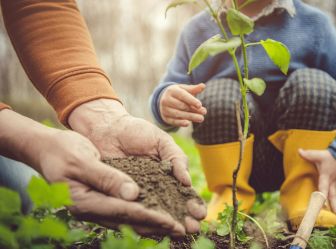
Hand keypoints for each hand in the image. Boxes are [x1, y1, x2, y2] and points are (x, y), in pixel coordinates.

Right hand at [0, 109, 184, 235]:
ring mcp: (95, 207)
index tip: (173, 222)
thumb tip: (133, 195)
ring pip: (129, 219)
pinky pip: (125, 212)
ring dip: (153, 224)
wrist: (47, 150)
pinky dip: (143, 214)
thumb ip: (107, 177)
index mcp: (84, 202)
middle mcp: (91, 209)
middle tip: (182, 231)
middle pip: (130, 221)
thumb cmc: (62, 151)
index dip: (150, 217)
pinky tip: (157, 216)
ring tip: (175, 228)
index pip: (124, 212)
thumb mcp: (82, 160)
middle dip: (157, 226)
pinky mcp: (100, 201)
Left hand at [68, 99, 205, 233]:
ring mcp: (137, 194)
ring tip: (176, 232)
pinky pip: (131, 209)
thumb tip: (187, 182)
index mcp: (168, 175)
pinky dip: (140, 219)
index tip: (200, 213)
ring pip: (153, 213)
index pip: (183, 194)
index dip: (192, 204)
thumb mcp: (161, 141)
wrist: (107, 128)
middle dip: (183, 219)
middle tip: (191, 228)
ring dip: (165, 223)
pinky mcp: (119, 197)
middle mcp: (154, 188)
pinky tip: (150, 226)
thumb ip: (176, 158)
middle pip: (171, 208)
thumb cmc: (136, 132)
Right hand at [160, 83, 206, 126]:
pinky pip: (173, 121)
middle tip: (204, 112)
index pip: (182, 95)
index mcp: (172, 90)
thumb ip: (194, 89)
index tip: (200, 105)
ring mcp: (165, 109)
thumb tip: (203, 86)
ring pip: (178, 114)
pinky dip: (180, 123)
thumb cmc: (178, 94)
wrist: (165, 100)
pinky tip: (188, 123)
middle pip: (181, 106)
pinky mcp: (165, 118)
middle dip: (193, 109)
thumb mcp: (185, 89)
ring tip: (201, 118)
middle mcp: (166, 100)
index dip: (191, 100)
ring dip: (190, 117)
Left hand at [299, 149, 335, 217]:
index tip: (323, 204)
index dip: (323, 195)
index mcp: (326, 176)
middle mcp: (333, 181)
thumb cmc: (330, 156)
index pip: (324, 186)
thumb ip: (308, 154)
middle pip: (333, 195)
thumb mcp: (319, 154)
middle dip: (335, 206)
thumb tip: (298, 150)